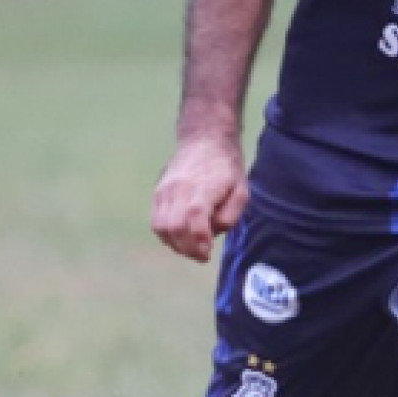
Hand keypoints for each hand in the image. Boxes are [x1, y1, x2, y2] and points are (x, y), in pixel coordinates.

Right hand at [152, 130, 248, 259]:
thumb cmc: (227, 168)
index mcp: (202, 188)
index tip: (207, 254)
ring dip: (175, 244)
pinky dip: (166, 235)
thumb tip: (212, 233)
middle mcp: (178, 189)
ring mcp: (164, 190)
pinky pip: (155, 220)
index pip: (194, 219)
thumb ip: (230, 216)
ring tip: (191, 248)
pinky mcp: (157, 192)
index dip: (199, 242)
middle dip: (187, 248)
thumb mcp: (242, 191)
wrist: (204, 140)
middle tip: (201, 256)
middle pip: (174, 226)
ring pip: (160, 226)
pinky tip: (180, 238)